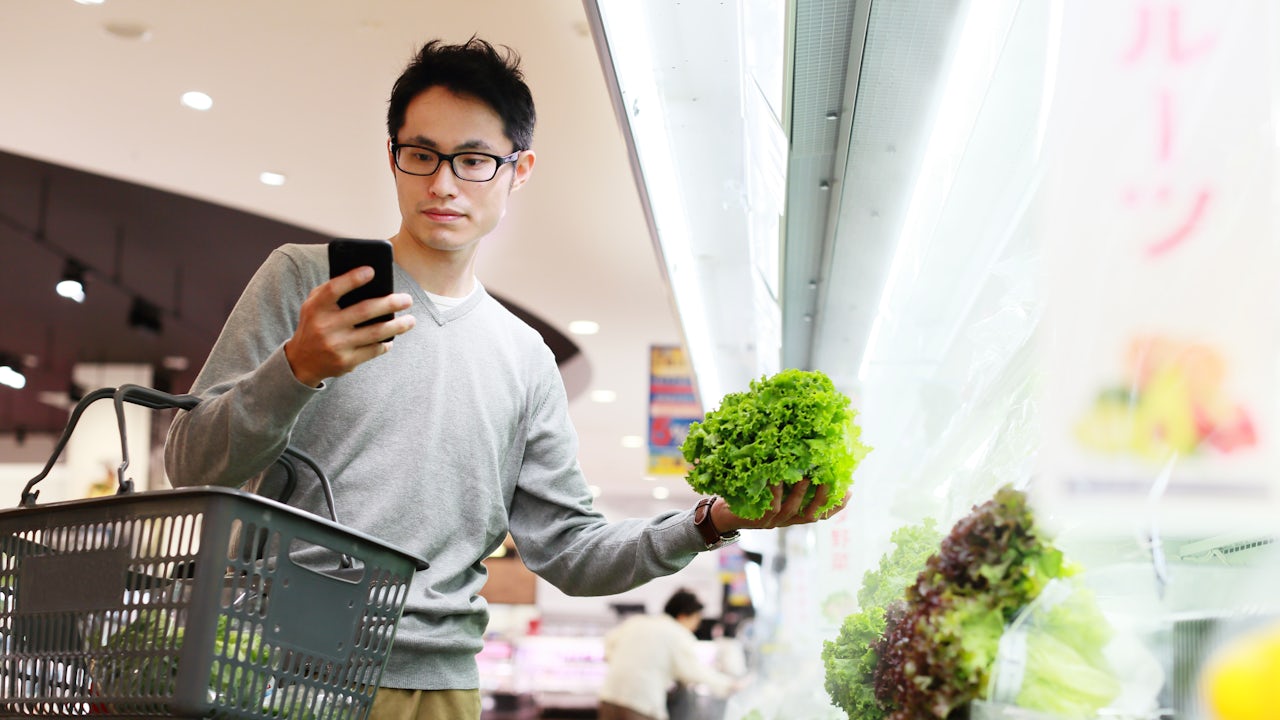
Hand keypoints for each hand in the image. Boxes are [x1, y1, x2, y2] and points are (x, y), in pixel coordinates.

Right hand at [284, 267, 415, 386]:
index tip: (372, 270)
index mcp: (316, 308)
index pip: (334, 289)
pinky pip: (373, 350)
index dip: (353, 279)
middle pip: (364, 311)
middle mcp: (325, 326)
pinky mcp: (346, 362)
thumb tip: (366, 277)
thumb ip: (332, 291)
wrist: (301, 362)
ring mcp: (336, 345)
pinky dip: (385, 344)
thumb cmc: (314, 324)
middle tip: (407, 299)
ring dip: (397, 326)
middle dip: (390, 303)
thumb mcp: (314, 306)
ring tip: (411, 320)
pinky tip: (392, 338)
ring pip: (375, 333)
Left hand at [712, 479, 849, 532]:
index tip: (850, 490)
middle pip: (812, 515)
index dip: (836, 505)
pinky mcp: (758, 518)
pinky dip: (776, 491)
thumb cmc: (749, 496)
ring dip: (802, 493)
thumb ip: (787, 480)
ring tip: (808, 476)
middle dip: (825, 499)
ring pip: (793, 509)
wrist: (721, 515)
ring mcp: (773, 521)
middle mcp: (786, 521)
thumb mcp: (771, 490)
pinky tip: (777, 477)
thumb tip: (803, 456)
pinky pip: (770, 504)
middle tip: (834, 481)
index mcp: (793, 515)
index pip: (821, 514)